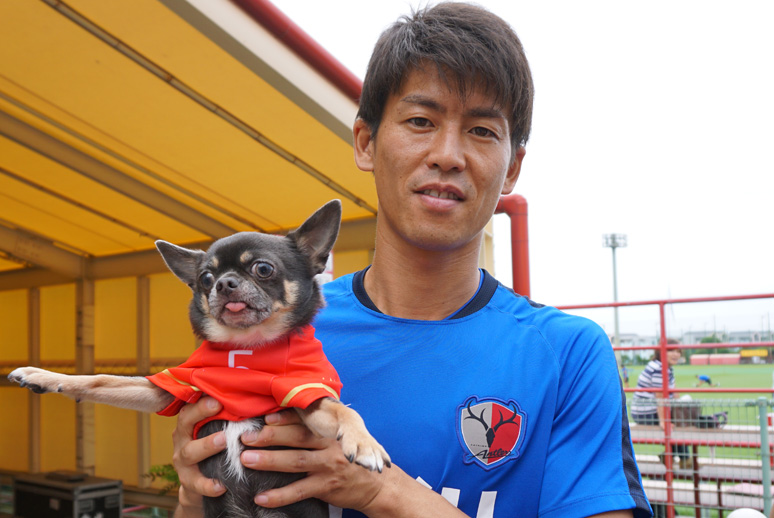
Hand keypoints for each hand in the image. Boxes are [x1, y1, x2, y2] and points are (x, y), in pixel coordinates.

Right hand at [171, 397, 227, 515]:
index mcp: (189, 424)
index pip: (191, 406)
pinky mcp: (188, 482)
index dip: (201, 401)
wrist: (200, 486)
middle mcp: (182, 440)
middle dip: (200, 413)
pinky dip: (208, 485)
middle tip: (218, 406)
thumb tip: (252, 398)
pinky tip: (221, 486)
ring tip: (224, 441)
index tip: (217, 397)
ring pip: (190, 452)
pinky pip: (196, 484)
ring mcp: (183, 462)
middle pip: (185, 423)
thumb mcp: (216, 431)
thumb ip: (227, 417)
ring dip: (207, 445)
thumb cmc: (215, 450)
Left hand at [240, 410, 386, 511]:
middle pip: (297, 437)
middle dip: (270, 436)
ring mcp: (328, 466)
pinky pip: (299, 491)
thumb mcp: (340, 440)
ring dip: (269, 460)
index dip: (284, 419)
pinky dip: (279, 495)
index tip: (263, 418)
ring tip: (246, 460)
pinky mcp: (327, 486)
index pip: (305, 421)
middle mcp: (329, 445)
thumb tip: (286, 426)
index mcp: (331, 431)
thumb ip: (318, 432)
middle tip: (245, 437)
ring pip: (295, 461)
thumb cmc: (352, 459)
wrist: (376, 486)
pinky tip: (261, 497)